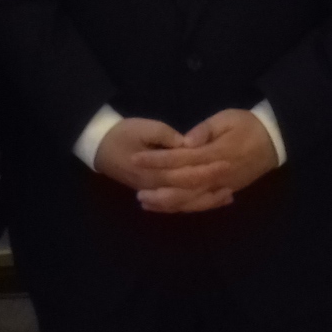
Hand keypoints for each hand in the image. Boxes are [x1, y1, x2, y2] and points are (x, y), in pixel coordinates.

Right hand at [93, 117, 230, 211]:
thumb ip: (168, 137)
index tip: (227, 164)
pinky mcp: (153, 192)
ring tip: (227, 196)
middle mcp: (155, 187)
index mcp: (154, 171)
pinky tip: (207, 200)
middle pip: (187, 193)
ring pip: (183, 203)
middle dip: (210, 190)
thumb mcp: (145, 127)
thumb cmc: (122, 133)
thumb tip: (189, 144)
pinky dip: (192, 204)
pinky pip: (175, 204)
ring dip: (205, 201)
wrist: (98, 146)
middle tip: (233, 184)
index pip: (185, 175)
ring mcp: (154, 192)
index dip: (207, 171)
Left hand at [131, 108, 278, 212]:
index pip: (180, 159)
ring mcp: (222, 186)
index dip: (157, 160)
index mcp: (215, 153)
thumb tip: (184, 142)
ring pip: (192, 199)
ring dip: (168, 203)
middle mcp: (217, 174)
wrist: (275, 141)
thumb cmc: (248, 125)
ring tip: (147, 203)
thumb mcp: (227, 118)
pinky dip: (186, 208)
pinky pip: (204, 204)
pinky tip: (170, 208)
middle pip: (182, 184)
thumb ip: (205, 130)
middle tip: (136, 192)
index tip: (137, 159)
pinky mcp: (226, 191)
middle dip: (158, 188)